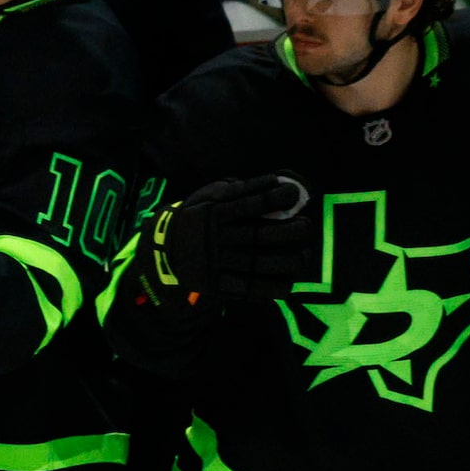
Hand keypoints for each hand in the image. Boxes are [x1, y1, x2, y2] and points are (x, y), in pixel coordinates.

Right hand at [148, 174, 317, 300]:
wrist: (163, 247)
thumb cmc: (198, 216)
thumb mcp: (208, 195)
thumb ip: (238, 189)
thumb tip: (275, 181)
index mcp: (213, 213)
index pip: (250, 204)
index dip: (276, 199)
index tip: (295, 194)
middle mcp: (214, 238)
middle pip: (260, 235)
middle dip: (291, 231)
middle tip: (305, 227)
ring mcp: (215, 263)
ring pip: (258, 263)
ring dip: (288, 262)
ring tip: (303, 256)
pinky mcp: (215, 284)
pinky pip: (247, 289)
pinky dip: (271, 288)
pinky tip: (287, 283)